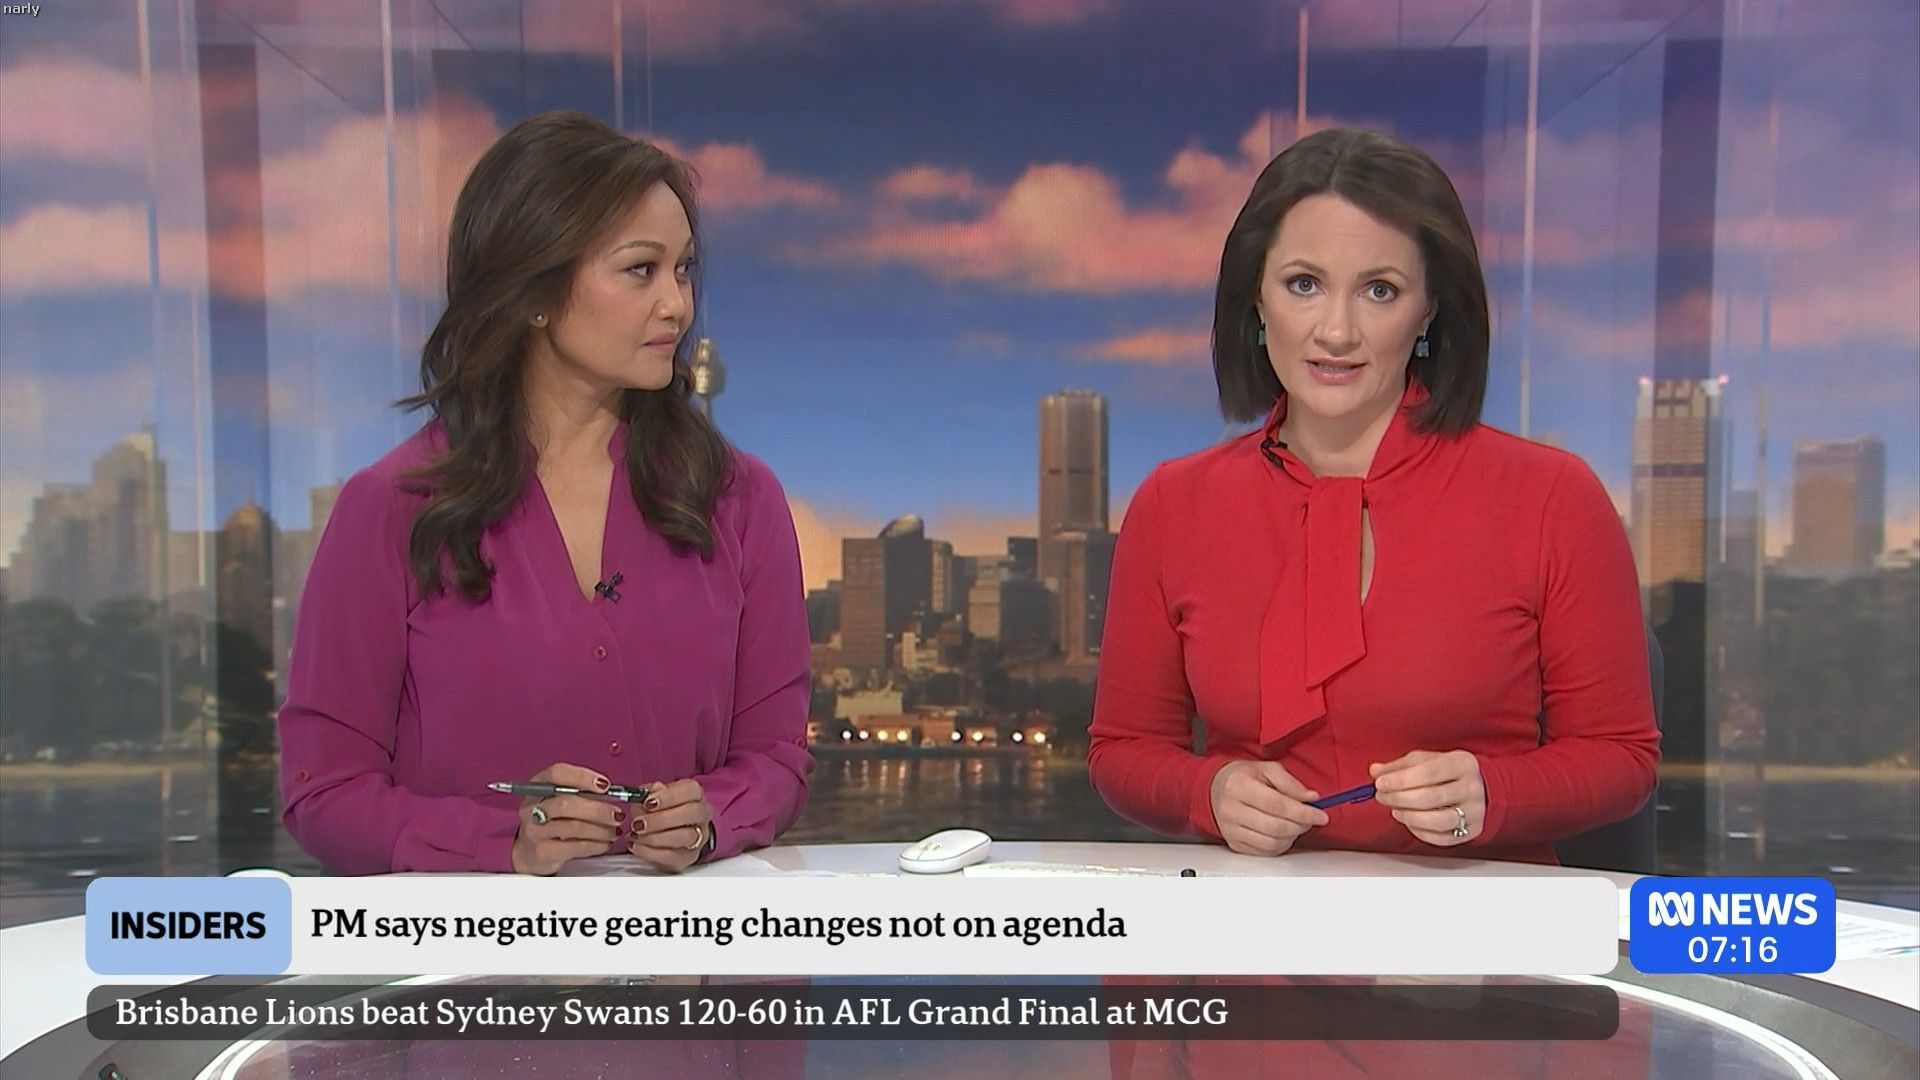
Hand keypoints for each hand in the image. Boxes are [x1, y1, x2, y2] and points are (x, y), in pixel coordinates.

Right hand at [509, 763, 625, 874]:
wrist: (530, 851)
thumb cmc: (553, 820)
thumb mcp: (561, 800)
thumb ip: (582, 793)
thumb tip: (613, 794)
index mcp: (538, 786)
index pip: (557, 773)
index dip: (583, 777)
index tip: (605, 785)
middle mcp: (531, 807)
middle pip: (566, 803)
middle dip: (597, 809)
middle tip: (617, 815)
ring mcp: (534, 831)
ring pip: (573, 827)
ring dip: (601, 829)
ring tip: (615, 831)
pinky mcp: (543, 852)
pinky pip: (575, 847)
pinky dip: (596, 845)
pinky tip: (605, 843)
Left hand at [628, 778, 714, 873]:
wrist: (665, 833)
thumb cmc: (659, 810)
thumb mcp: (650, 796)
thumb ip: (649, 793)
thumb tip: (652, 791)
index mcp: (694, 794)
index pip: (690, 790)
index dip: (668, 797)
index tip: (647, 803)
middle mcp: (701, 814)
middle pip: (692, 813)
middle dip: (661, 819)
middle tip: (639, 823)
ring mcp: (699, 837)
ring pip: (686, 837)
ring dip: (656, 837)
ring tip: (636, 835)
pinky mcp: (689, 857)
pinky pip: (674, 856)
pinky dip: (651, 852)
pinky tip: (638, 846)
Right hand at [1208, 760, 1328, 856]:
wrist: (1215, 789)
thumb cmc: (1243, 778)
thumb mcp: (1266, 769)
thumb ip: (1290, 782)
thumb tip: (1311, 798)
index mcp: (1238, 786)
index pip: (1277, 805)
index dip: (1303, 812)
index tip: (1320, 815)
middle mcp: (1231, 810)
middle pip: (1276, 827)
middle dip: (1301, 825)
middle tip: (1310, 819)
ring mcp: (1231, 830)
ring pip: (1272, 843)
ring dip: (1293, 836)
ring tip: (1296, 824)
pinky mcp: (1234, 844)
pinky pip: (1265, 852)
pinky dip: (1282, 845)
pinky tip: (1284, 833)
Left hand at [1371, 750, 1485, 846]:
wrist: (1484, 786)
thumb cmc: (1450, 772)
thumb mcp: (1428, 760)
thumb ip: (1401, 765)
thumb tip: (1376, 771)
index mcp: (1462, 763)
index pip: (1427, 772)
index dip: (1399, 780)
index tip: (1379, 783)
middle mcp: (1472, 787)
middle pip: (1429, 798)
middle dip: (1398, 798)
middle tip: (1382, 796)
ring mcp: (1475, 811)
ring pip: (1436, 821)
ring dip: (1408, 817)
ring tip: (1395, 810)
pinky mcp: (1473, 830)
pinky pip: (1442, 838)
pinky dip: (1420, 832)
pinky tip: (1409, 821)